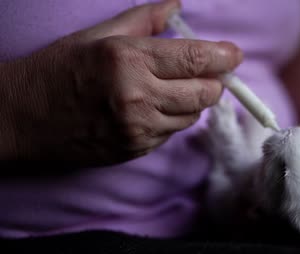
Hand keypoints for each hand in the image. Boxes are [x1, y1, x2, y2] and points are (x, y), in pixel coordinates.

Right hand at [0, 0, 241, 165]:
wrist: (22, 118)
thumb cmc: (57, 70)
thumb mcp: (97, 36)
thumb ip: (143, 20)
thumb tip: (177, 6)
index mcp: (130, 61)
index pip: (196, 60)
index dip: (223, 56)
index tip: (234, 55)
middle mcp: (139, 98)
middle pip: (205, 93)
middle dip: (212, 82)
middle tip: (204, 72)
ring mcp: (138, 129)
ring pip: (192, 116)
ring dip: (191, 102)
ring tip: (170, 90)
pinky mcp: (135, 150)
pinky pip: (172, 134)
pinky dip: (172, 119)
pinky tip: (151, 109)